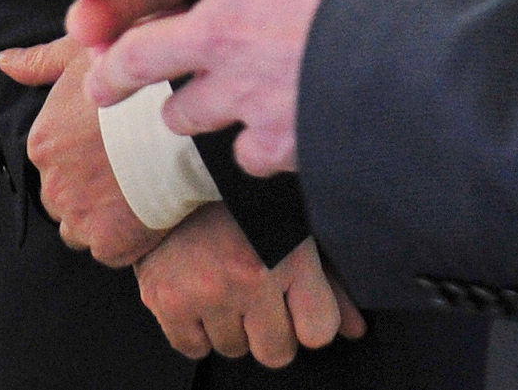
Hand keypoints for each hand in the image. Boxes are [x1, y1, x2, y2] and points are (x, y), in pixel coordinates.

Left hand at [0, 38, 164, 268]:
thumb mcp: (83, 54)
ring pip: (82, 229)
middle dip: (87, 191)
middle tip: (125, 173)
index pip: (50, 163)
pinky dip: (126, 240)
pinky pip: (110, 251)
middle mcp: (52, 186)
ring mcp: (79, 220)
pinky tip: (148, 214)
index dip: (81, 158)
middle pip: (63, 198)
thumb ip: (41, 62)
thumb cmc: (137, 83)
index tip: (109, 150)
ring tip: (136, 195)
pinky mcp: (109, 246)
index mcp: (42, 144)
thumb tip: (4, 61)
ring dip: (102, 218)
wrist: (182, 126)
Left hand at [60, 0, 434, 174]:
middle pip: (142, 51)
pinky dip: (246, 148)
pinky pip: (245, 152)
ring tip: (169, 111)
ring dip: (174, 107)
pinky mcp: (283, 141)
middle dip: (112, 64)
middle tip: (97, 74)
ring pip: (184, 107)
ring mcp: (247, 91)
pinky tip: (254, 145)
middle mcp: (223, 28)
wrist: (442, 63)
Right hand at [136, 205, 366, 365]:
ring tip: (222, 283)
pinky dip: (193, 329)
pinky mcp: (163, 296)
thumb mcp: (295, 229)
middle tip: (255, 293)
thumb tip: (354, 330)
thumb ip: (329, 284)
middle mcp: (246, 277)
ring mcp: (202, 290)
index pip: (317, 333)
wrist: (175, 164)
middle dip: (268, 330)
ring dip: (229, 326)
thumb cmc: (241, 193)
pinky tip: (196, 295)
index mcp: (287, 256)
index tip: (296, 300)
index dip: (308, 320)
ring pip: (231, 349)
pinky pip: (190, 347)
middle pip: (275, 352)